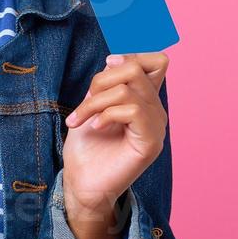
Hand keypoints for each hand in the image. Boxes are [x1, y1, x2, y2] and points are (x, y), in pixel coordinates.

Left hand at [60, 52, 168, 238]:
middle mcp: (156, 111)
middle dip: (102, 79)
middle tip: (84, 103)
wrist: (82, 184)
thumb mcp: (93, 104)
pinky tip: (95, 127)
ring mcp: (156, 127)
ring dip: (95, 101)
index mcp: (145, 100)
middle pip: (137, 68)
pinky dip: (107, 114)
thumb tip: (115, 59)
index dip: (132, 55)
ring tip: (79, 119)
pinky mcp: (151, 143)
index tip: (106, 67)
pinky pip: (133, 110)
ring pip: (129, 90)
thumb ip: (108, 83)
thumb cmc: (86, 147)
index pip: (157, 61)